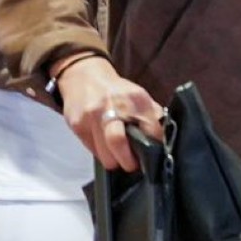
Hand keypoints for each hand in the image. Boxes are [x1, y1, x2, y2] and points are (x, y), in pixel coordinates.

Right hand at [55, 55, 162, 171]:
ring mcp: (93, 116)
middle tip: (131, 165)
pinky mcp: (78, 125)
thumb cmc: (116, 91)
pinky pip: (92, 150)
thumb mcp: (138, 97)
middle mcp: (113, 106)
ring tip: (117, 156)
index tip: (152, 156)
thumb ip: (151, 116)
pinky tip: (103, 145)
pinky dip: (100, 153)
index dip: (153, 148)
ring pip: (105, 154)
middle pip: (119, 143)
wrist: (83, 76)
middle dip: (128, 162)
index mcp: (137, 99)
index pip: (151, 132)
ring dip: (113, 161)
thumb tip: (162, 140)